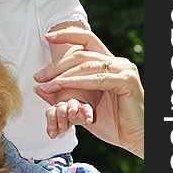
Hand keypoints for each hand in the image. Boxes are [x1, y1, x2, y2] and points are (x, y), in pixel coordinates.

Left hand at [35, 29, 143, 157]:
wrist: (135, 138)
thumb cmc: (113, 124)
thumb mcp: (82, 106)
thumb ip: (63, 96)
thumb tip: (38, 88)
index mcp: (109, 63)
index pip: (87, 40)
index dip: (67, 34)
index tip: (47, 37)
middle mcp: (117, 62)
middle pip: (81, 55)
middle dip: (56, 65)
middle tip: (38, 76)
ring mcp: (123, 70)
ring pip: (86, 65)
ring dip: (62, 75)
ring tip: (45, 85)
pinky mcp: (126, 81)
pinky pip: (97, 78)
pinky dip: (77, 81)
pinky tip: (61, 85)